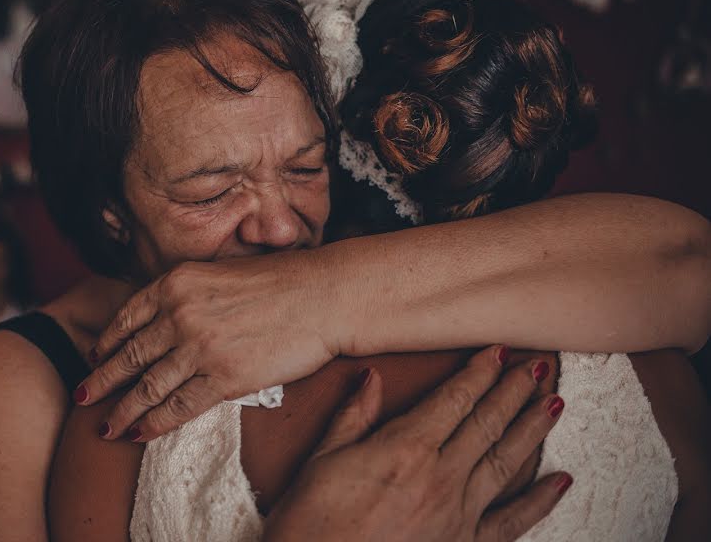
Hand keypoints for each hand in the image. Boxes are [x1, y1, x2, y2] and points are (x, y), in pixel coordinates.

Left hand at [74, 256, 339, 440]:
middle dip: (102, 379)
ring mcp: (199, 348)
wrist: (321, 296)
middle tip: (83, 395)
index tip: (96, 355)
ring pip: (147, 387)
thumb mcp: (220, 272)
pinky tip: (139, 434)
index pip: (127, 317)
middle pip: (128, 355)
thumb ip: (189, 294)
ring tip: (104, 427)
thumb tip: (168, 318)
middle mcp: (180, 314)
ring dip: (122, 410)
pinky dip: (154, 424)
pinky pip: (179, 408)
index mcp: (176, 283)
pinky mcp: (223, 378)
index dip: (107, 341)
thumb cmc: (282, 281)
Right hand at [263, 346, 570, 541]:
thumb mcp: (323, 459)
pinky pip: (512, 521)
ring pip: (506, 461)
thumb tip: (372, 377)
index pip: (454, 398)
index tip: (498, 351)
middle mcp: (440, 477)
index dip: (480, 371)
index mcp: (405, 448)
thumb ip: (353, 415)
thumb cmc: (312, 522)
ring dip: (533, 428)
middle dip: (516, 389)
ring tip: (555, 403)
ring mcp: (458, 514)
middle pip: (488, 422)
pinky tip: (561, 481)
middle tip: (539, 365)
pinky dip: (540, 501)